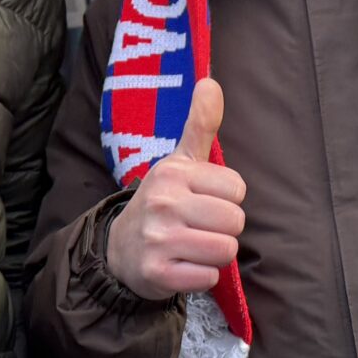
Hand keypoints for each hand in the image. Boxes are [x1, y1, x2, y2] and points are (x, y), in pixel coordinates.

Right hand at [105, 78, 245, 298]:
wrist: (120, 250)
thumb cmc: (162, 202)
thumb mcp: (178, 163)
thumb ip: (199, 125)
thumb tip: (210, 80)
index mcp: (172, 173)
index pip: (237, 189)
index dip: (227, 199)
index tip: (204, 201)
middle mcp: (162, 203)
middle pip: (235, 221)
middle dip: (224, 228)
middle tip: (199, 227)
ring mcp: (158, 239)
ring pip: (225, 249)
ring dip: (215, 253)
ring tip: (193, 246)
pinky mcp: (157, 273)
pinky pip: (208, 277)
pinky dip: (201, 276)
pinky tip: (183, 265)